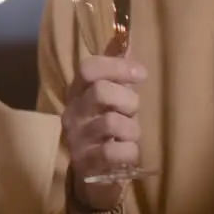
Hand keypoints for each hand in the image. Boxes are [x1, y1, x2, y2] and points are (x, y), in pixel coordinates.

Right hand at [61, 55, 145, 212]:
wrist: (94, 176)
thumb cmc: (107, 130)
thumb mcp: (113, 98)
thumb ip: (117, 71)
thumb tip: (127, 37)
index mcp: (77, 92)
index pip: (88, 68)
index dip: (117, 66)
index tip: (141, 74)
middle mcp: (72, 113)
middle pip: (101, 91)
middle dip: (128, 100)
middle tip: (132, 112)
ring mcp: (77, 138)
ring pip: (112, 122)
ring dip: (132, 129)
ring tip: (129, 136)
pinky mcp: (87, 163)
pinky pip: (116, 152)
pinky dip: (130, 152)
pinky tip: (127, 153)